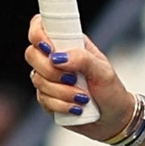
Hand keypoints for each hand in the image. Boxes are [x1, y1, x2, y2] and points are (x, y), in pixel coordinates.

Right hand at [24, 14, 133, 138]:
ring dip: (61, 91)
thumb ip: (83, 59)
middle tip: (73, 78)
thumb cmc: (111, 90)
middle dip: (50, 70)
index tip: (49, 49)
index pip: (42, 27)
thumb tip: (58, 57)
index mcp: (70, 42)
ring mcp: (49, 78)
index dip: (38, 34)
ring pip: (37, 79)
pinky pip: (42, 99)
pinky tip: (76, 107)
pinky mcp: (46, 97)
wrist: (112, 119)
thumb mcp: (103, 71)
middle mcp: (56, 58)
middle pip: (32, 54)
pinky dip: (61, 104)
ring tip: (83, 97)